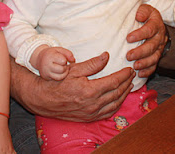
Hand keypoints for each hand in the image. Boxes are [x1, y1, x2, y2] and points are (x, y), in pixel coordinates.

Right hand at [10, 53, 133, 121]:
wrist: (43, 99)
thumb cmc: (57, 82)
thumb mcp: (73, 69)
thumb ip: (92, 64)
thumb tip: (106, 56)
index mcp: (90, 90)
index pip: (114, 81)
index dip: (124, 75)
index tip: (129, 68)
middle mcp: (93, 104)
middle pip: (117, 93)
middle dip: (127, 83)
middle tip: (132, 75)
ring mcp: (91, 113)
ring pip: (115, 104)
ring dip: (124, 94)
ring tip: (129, 85)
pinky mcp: (88, 118)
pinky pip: (108, 113)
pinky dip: (116, 105)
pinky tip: (119, 99)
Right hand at [35, 46, 74, 80]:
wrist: (39, 58)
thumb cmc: (51, 54)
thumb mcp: (59, 50)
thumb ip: (68, 53)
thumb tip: (73, 60)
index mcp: (50, 56)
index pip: (63, 61)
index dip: (65, 60)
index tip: (62, 58)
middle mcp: (47, 65)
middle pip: (62, 70)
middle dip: (65, 67)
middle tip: (62, 64)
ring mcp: (46, 72)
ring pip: (60, 76)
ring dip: (64, 72)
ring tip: (61, 68)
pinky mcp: (46, 77)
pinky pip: (57, 79)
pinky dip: (61, 76)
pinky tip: (59, 72)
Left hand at [125, 4, 165, 77]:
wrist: (154, 22)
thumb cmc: (144, 15)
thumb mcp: (144, 9)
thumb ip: (142, 11)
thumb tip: (138, 16)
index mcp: (156, 23)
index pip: (150, 29)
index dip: (140, 34)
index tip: (128, 38)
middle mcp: (159, 36)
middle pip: (152, 46)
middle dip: (140, 52)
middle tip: (129, 56)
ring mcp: (159, 47)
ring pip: (154, 57)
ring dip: (144, 63)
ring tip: (135, 66)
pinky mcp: (157, 55)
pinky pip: (154, 65)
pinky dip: (148, 71)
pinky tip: (140, 74)